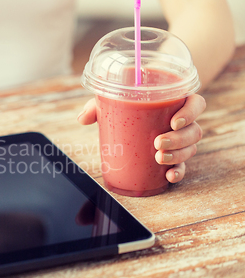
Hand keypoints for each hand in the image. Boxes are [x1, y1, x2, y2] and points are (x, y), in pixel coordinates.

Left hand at [77, 94, 205, 182]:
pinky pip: (183, 165)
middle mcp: (183, 121)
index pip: (196, 104)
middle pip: (194, 130)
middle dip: (178, 140)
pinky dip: (178, 172)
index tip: (174, 122)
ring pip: (190, 148)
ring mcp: (180, 140)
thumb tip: (82, 119)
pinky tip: (169, 176)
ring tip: (159, 158)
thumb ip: (98, 106)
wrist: (136, 114)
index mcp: (175, 102)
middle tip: (157, 144)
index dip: (190, 112)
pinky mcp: (174, 155)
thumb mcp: (114, 100)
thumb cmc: (128, 102)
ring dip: (177, 156)